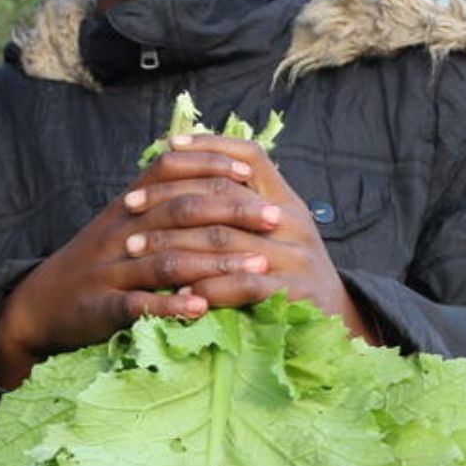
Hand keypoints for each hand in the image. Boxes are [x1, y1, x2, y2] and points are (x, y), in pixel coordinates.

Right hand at [0, 142, 285, 386]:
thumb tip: (213, 171)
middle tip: (275, 219)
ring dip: (217, 262)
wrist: (39, 303)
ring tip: (259, 266)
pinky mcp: (102, 308)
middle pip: (180, 212)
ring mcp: (110, 270)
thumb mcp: (123, 221)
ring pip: (168, 260)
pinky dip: (171, 306)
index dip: (211, 167)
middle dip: (232, 213)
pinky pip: (139, 304)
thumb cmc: (97, 262)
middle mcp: (120, 232)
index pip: (170, 172)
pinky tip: (203, 308)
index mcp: (127, 207)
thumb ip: (160, 197)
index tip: (251, 169)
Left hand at [120, 133, 375, 341]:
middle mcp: (293, 221)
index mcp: (287, 200)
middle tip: (129, 207)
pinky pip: (243, 285)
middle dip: (170, 200)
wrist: (336, 318)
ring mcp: (296, 257)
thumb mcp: (273, 229)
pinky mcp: (295, 293)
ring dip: (174, 244)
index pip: (250, 156)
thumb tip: (190, 168)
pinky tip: (177, 291)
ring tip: (138, 249)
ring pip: (226, 240)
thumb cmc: (288, 270)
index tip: (167, 147)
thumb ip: (242, 204)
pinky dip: (208, 287)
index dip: (209, 146)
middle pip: (225, 195)